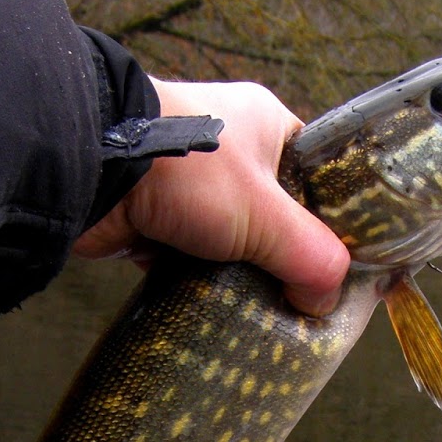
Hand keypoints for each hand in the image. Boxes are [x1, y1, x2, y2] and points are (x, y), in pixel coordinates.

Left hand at [72, 80, 349, 316]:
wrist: (91, 171)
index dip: (336, 220)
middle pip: (279, 216)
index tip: (349, 265)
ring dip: (248, 275)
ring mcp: (193, 188)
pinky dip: (210, 284)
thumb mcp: (264, 214)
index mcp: (268, 126)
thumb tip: (326, 299)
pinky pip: (199, 261)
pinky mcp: (161, 222)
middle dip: (289, 258)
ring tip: (276, 314)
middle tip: (311, 299)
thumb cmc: (186, 168)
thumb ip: (308, 256)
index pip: (320, 175)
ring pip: (238, 243)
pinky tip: (231, 311)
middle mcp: (233, 152)